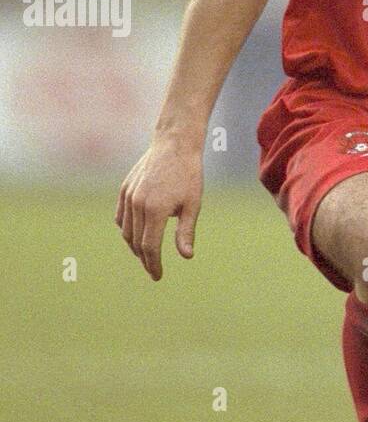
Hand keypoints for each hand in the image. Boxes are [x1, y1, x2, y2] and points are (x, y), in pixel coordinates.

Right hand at [115, 139, 202, 279]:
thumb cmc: (189, 175)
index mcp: (156, 210)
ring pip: (126, 231)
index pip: (150, 247)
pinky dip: (126, 229)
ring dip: (135, 246)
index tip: (157, 276)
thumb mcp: (193, 205)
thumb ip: (186, 232)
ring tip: (146, 256)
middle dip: (145, 259)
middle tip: (153, 270)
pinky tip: (135, 236)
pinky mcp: (124, 189)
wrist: (174, 144)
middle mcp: (138, 204)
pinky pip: (120, 217)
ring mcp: (129, 196)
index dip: (154, 264)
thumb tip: (186, 256)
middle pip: (137, 242)